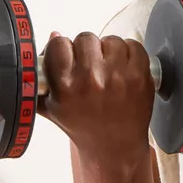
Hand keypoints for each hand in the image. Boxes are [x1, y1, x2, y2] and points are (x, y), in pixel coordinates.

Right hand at [35, 30, 155, 162]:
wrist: (114, 146)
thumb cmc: (83, 126)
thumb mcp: (51, 107)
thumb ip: (42, 74)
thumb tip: (53, 36)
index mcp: (66, 86)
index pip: (59, 44)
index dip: (63, 48)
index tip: (69, 57)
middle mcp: (91, 80)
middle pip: (86, 38)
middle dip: (87, 49)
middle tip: (90, 65)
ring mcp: (118, 77)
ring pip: (111, 40)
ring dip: (109, 50)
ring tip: (108, 68)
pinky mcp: (140, 77)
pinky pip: (134, 46)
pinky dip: (129, 53)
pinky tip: (123, 68)